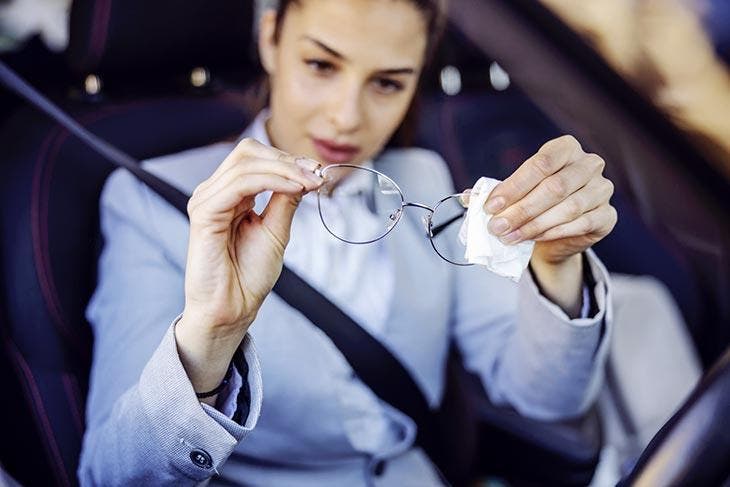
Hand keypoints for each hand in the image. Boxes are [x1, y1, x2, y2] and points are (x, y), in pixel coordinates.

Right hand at [175, 138, 322, 397]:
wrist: (233, 309)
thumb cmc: (249, 275)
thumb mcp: (277, 230)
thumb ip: (285, 199)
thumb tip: (305, 172)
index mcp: (229, 195)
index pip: (255, 158)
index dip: (288, 159)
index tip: (319, 172)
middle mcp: (214, 193)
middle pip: (248, 152)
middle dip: (287, 160)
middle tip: (316, 175)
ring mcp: (206, 201)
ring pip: (246, 163)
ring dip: (285, 169)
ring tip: (310, 182)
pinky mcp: (204, 213)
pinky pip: (240, 184)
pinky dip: (271, 180)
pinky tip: (294, 188)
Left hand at [482, 135, 615, 313]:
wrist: (556, 233)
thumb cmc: (533, 202)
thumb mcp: (513, 193)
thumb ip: (494, 192)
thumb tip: (466, 197)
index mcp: (566, 148)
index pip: (540, 164)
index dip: (514, 187)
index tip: (490, 206)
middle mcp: (589, 164)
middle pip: (554, 187)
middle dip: (521, 210)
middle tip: (496, 227)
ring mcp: (602, 189)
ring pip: (569, 207)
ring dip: (534, 225)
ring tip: (509, 237)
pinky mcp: (608, 216)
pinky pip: (582, 223)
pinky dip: (554, 232)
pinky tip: (534, 239)